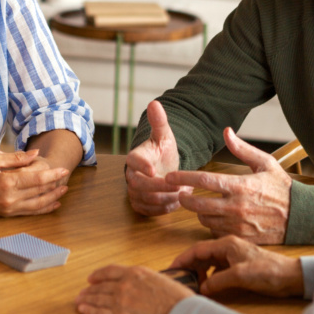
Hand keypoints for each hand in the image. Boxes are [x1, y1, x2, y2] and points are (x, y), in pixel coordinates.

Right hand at [0, 148, 69, 215]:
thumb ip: (15, 158)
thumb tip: (35, 154)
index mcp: (7, 182)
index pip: (37, 179)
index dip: (53, 175)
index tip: (63, 170)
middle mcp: (10, 198)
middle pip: (40, 191)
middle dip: (55, 185)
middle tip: (66, 177)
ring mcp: (9, 208)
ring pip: (38, 204)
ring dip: (53, 198)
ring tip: (63, 191)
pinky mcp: (7, 214)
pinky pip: (30, 212)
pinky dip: (43, 209)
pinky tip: (52, 205)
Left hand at [75, 264, 193, 313]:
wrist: (181, 313)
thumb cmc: (176, 299)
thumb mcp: (158, 279)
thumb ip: (142, 281)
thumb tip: (133, 285)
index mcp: (135, 272)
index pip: (110, 270)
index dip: (98, 275)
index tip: (91, 278)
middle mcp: (125, 284)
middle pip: (101, 286)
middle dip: (90, 289)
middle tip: (82, 292)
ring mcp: (121, 301)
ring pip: (98, 298)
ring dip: (87, 299)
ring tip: (79, 300)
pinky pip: (99, 313)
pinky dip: (89, 310)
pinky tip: (82, 309)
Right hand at [125, 101, 189, 215]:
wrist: (164, 167)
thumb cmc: (163, 151)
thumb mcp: (164, 135)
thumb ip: (159, 121)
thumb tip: (154, 103)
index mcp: (135, 156)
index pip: (132, 161)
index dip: (141, 166)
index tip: (154, 170)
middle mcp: (131, 175)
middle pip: (138, 184)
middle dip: (159, 187)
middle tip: (180, 186)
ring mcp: (134, 191)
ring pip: (144, 199)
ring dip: (165, 198)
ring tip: (183, 192)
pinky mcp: (139, 204)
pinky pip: (148, 211)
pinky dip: (163, 209)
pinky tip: (176, 202)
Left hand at [167, 127, 291, 243]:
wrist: (302, 216)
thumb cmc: (282, 187)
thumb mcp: (265, 163)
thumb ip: (242, 149)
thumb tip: (226, 131)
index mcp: (241, 185)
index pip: (204, 180)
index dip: (183, 177)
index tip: (170, 177)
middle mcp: (237, 207)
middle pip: (198, 204)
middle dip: (184, 199)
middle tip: (180, 193)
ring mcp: (239, 225)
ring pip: (205, 220)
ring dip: (199, 212)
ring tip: (201, 205)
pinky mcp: (242, 237)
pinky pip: (217, 233)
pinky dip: (212, 225)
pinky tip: (216, 218)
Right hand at [169, 236, 303, 297]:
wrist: (290, 277)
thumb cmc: (268, 271)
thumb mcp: (240, 276)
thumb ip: (218, 281)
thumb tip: (202, 287)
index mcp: (226, 244)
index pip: (197, 249)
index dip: (183, 259)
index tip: (172, 269)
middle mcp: (227, 248)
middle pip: (201, 255)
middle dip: (189, 266)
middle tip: (179, 279)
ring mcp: (233, 257)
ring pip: (208, 262)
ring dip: (199, 272)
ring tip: (192, 284)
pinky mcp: (238, 266)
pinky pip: (217, 269)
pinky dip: (210, 277)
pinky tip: (208, 286)